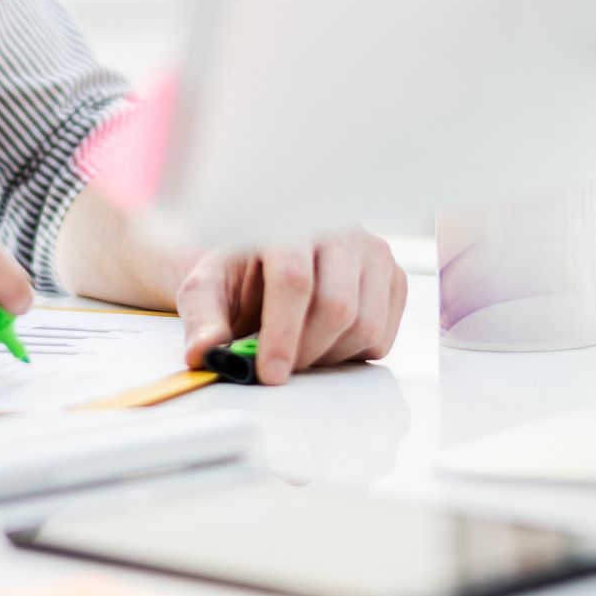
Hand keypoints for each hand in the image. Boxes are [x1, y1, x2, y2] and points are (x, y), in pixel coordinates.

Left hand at [177, 228, 406, 384]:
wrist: (270, 259)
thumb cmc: (241, 272)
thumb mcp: (208, 288)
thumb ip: (202, 319)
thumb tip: (203, 352)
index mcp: (288, 223)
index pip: (294, 279)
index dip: (283, 333)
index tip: (270, 372)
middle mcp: (338, 231)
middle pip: (336, 307)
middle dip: (304, 352)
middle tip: (279, 369)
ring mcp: (372, 252)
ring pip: (364, 325)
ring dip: (328, 357)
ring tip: (299, 352)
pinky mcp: (393, 277)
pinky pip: (382, 335)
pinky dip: (352, 354)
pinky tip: (324, 341)